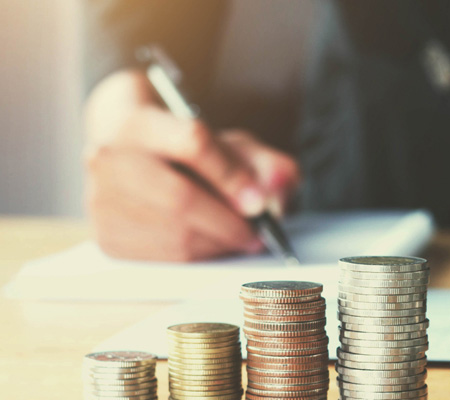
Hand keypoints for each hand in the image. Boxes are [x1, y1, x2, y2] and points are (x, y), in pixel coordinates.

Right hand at [84, 70, 299, 260]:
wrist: (128, 149)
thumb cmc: (186, 148)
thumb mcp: (229, 144)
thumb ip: (264, 162)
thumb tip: (279, 185)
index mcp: (141, 122)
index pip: (193, 144)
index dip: (232, 177)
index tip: (259, 203)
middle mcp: (110, 158)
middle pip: (180, 197)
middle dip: (229, 222)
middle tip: (256, 233)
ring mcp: (101, 199)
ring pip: (173, 233)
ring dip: (217, 243)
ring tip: (237, 238)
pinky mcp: (106, 235)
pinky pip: (162, 257)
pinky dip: (198, 257)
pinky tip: (210, 245)